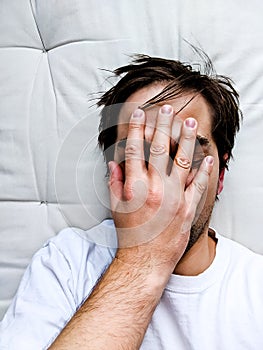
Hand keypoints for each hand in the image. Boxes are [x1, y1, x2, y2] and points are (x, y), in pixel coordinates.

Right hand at [108, 104, 213, 272]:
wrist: (146, 260)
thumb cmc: (130, 234)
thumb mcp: (115, 207)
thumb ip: (114, 182)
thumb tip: (115, 162)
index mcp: (135, 187)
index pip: (135, 150)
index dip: (137, 129)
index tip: (140, 114)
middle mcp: (156, 188)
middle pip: (159, 149)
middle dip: (163, 125)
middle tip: (167, 108)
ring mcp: (175, 198)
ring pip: (182, 161)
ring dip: (186, 140)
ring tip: (189, 123)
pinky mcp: (188, 208)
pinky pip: (198, 184)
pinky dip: (204, 169)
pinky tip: (207, 156)